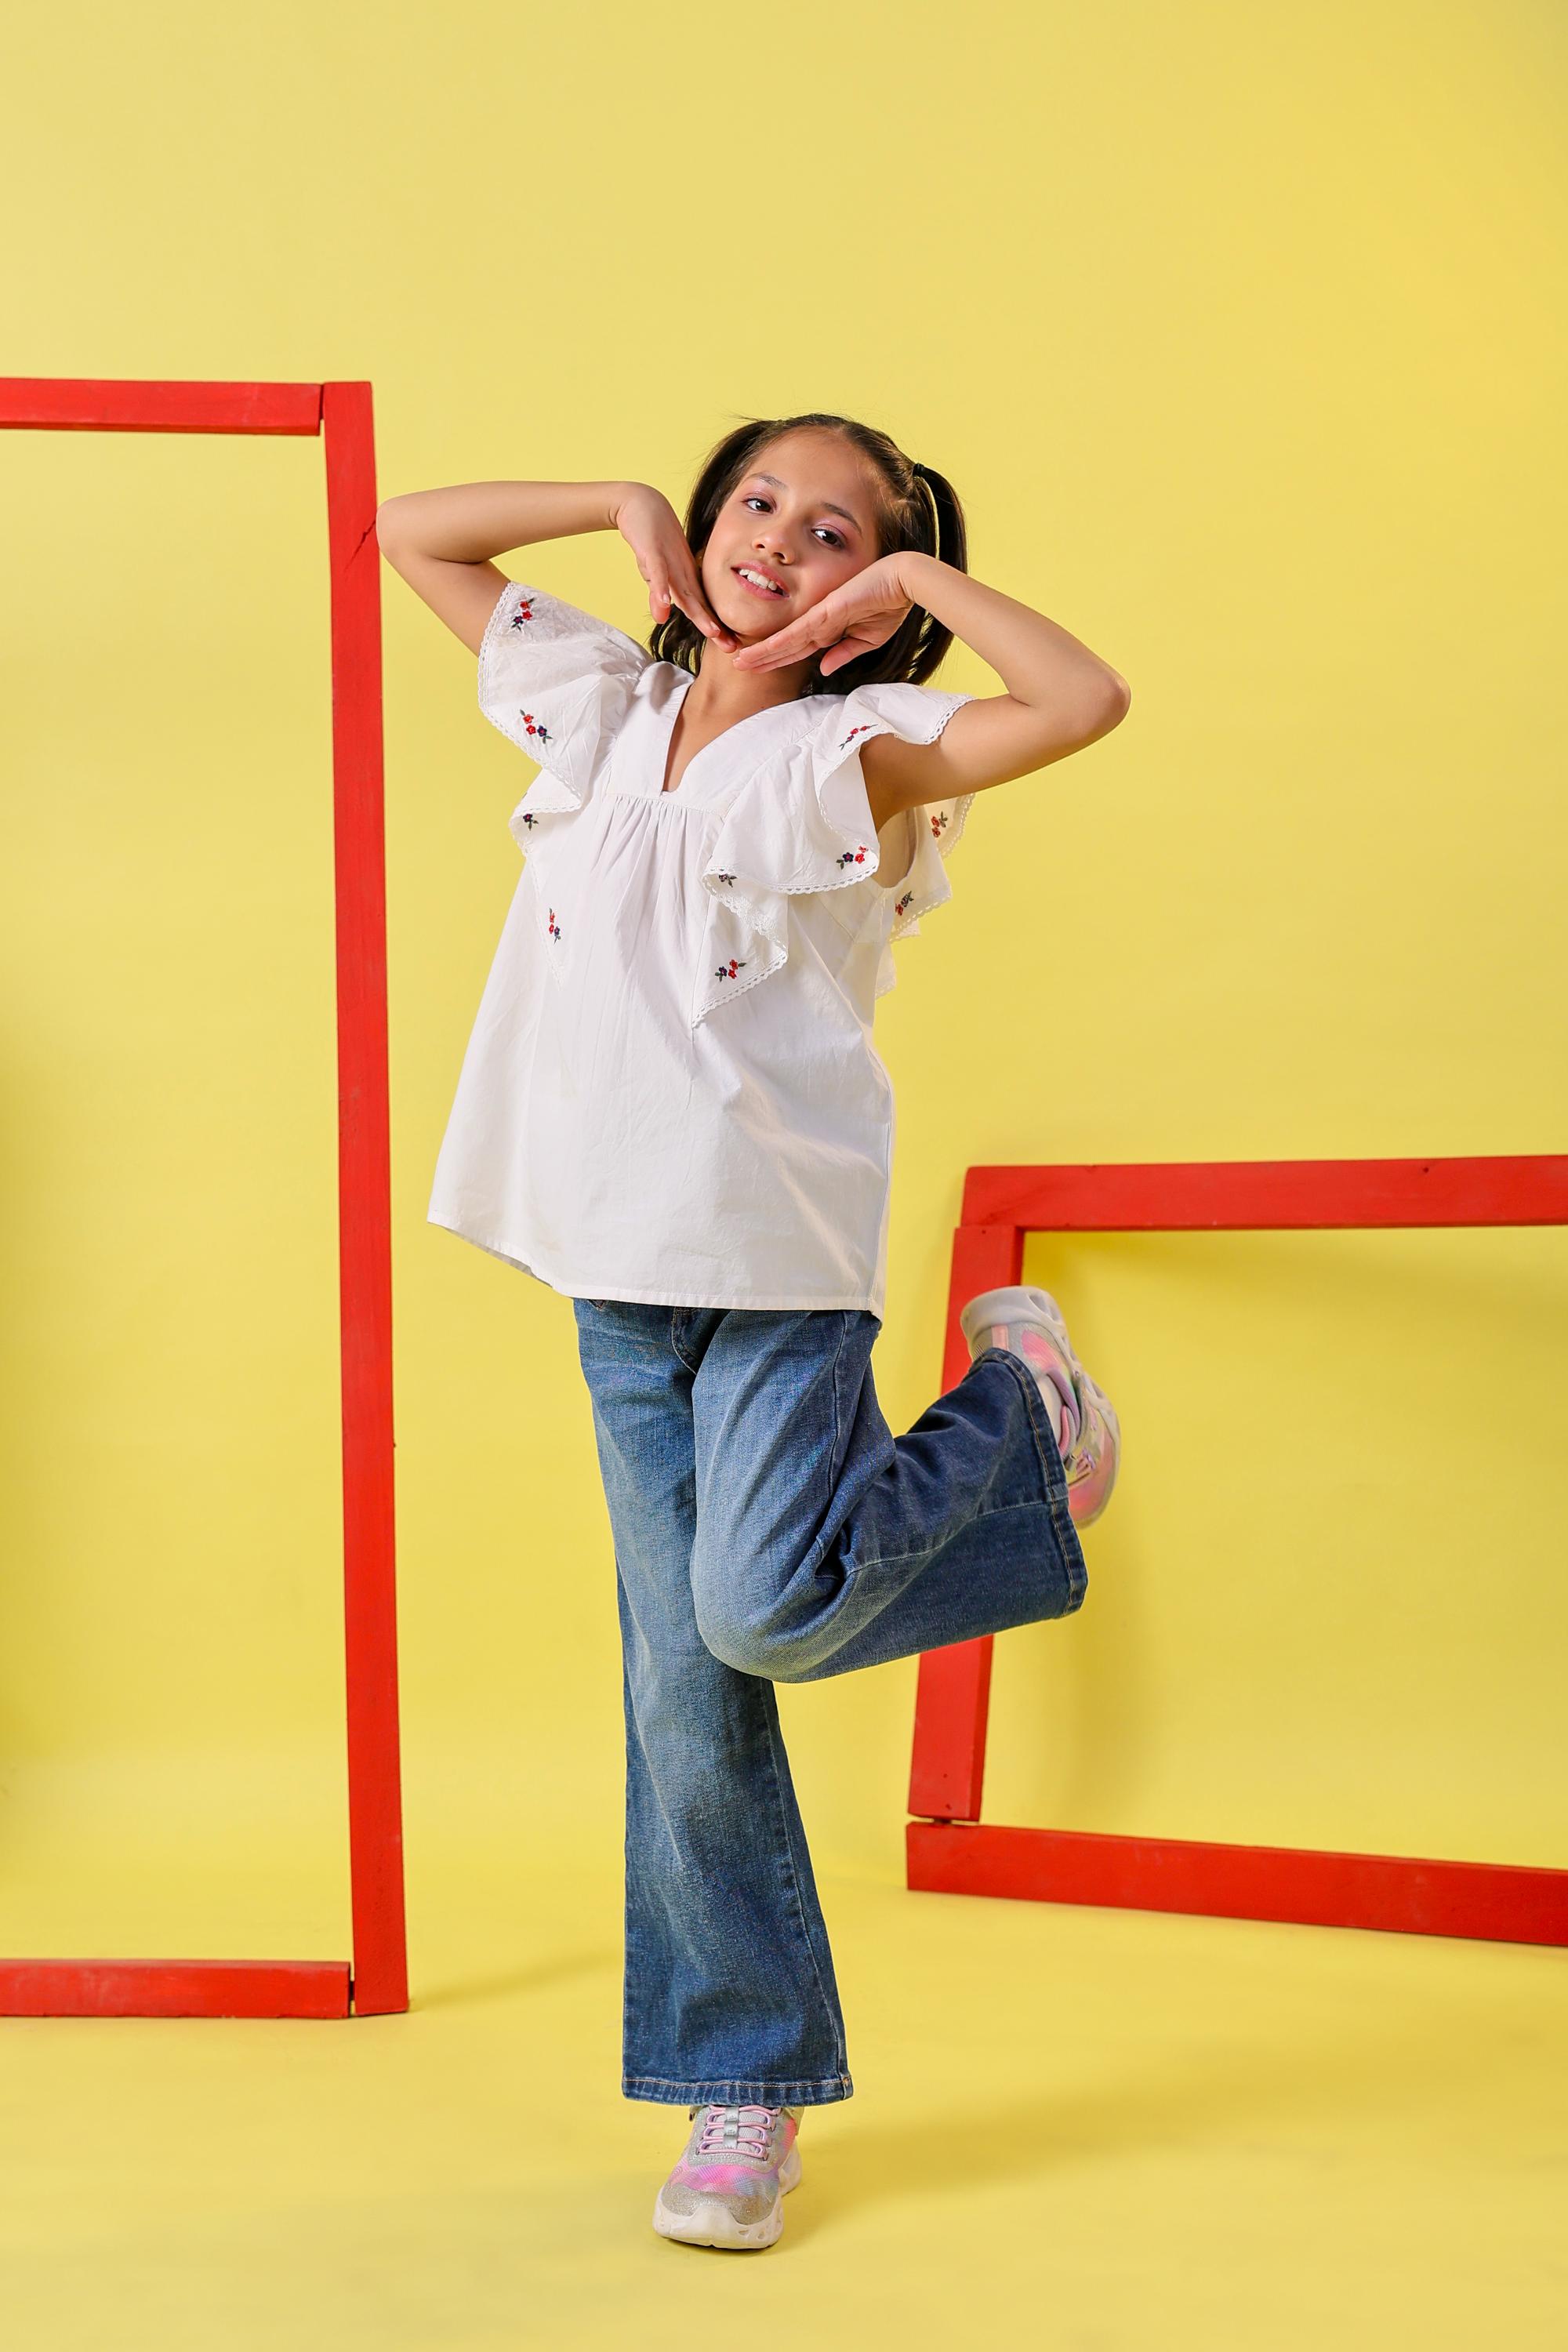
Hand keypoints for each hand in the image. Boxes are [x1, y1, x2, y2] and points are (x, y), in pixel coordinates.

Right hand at [612, 483, 736, 648]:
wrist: (642, 505)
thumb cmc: (653, 540)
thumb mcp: (656, 573)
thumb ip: (659, 594)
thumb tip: (662, 617)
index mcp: (686, 581)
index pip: (702, 610)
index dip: (715, 630)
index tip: (732, 648)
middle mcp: (682, 575)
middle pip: (699, 606)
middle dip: (715, 628)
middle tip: (732, 648)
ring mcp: (669, 564)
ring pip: (684, 592)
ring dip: (698, 613)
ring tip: (712, 632)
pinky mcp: (652, 552)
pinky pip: (657, 573)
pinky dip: (660, 589)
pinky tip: (665, 605)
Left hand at [731, 553, 917, 676]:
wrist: (902, 583)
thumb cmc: (889, 605)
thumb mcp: (867, 639)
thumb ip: (844, 653)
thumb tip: (823, 669)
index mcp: (829, 629)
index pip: (797, 648)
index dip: (777, 659)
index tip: (759, 668)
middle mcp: (820, 622)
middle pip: (785, 645)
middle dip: (762, 657)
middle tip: (738, 666)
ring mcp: (820, 616)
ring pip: (785, 640)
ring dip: (762, 653)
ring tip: (740, 663)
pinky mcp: (825, 611)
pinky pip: (799, 632)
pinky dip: (780, 643)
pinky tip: (763, 652)